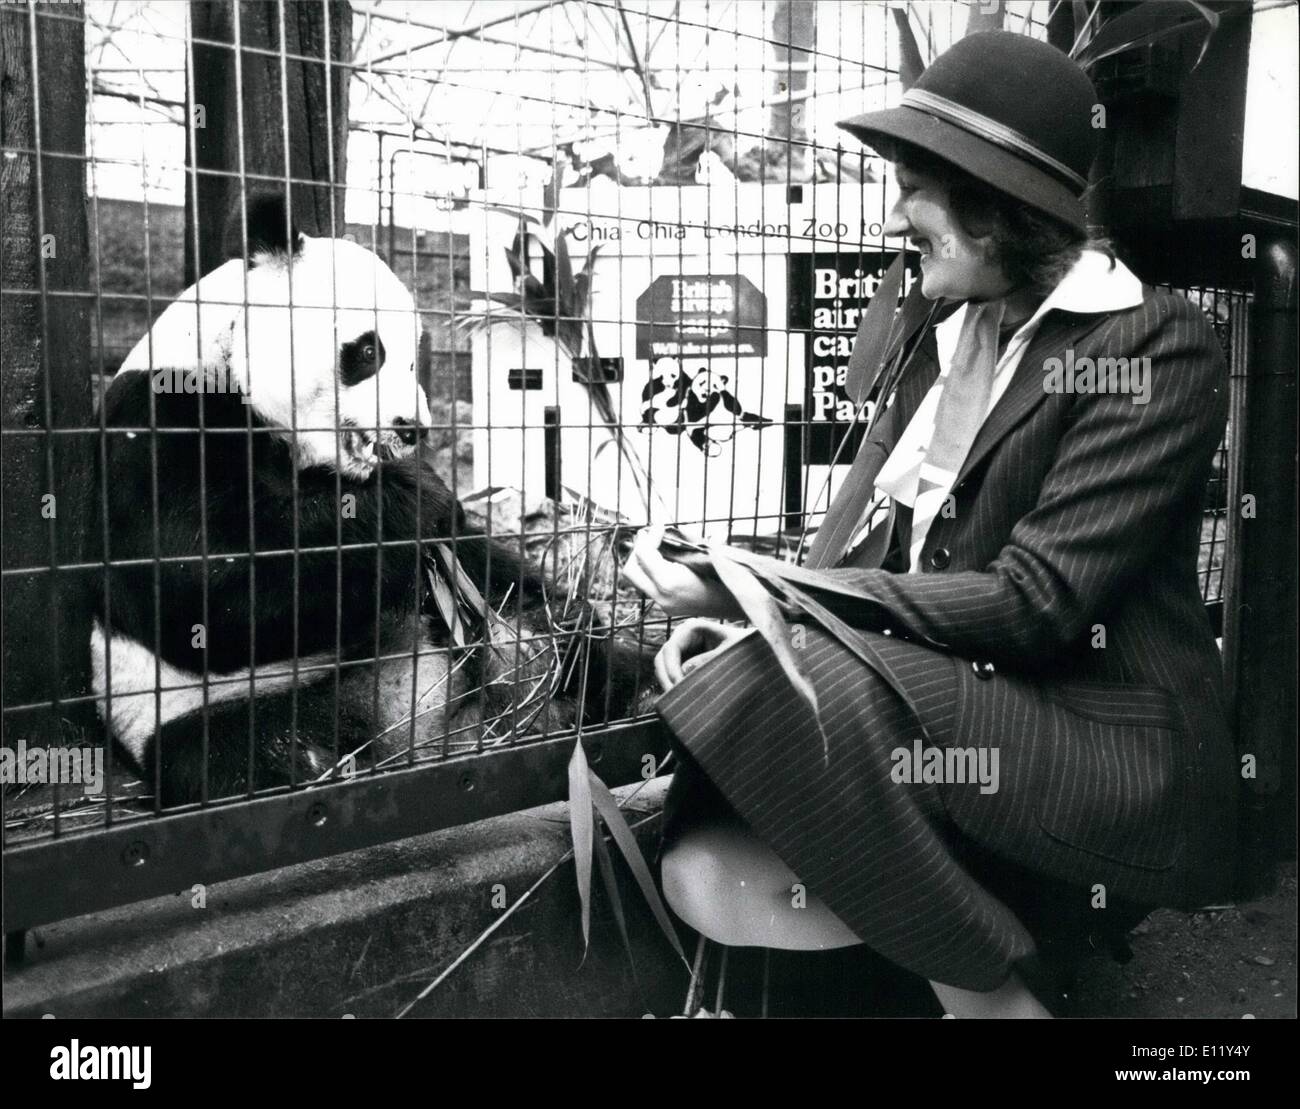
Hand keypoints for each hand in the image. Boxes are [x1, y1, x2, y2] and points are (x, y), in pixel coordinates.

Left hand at [621, 525, 741, 619]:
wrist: (737, 602)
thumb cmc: (722, 574)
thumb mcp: (700, 552)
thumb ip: (676, 542)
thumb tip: (659, 529)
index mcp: (669, 582)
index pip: (643, 554)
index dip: (650, 535)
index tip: (661, 526)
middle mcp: (661, 597)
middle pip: (631, 569)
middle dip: (639, 550)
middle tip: (652, 536)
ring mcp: (663, 604)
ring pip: (638, 578)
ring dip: (645, 560)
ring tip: (659, 546)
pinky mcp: (666, 607)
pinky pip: (650, 585)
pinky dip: (654, 570)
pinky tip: (667, 560)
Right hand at [655, 619, 754, 692]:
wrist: (753, 653)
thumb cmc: (743, 647)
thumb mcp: (729, 652)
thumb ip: (708, 660)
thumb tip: (685, 671)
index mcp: (692, 628)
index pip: (671, 648)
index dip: (671, 668)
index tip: (679, 685)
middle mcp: (682, 638)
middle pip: (662, 658)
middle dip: (665, 678)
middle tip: (672, 698)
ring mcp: (682, 651)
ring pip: (664, 669)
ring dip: (668, 685)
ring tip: (676, 702)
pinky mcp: (684, 664)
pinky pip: (672, 676)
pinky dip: (674, 687)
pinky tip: (680, 700)